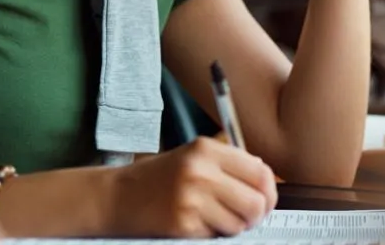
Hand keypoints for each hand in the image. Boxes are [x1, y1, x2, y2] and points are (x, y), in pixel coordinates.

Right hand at [105, 137, 277, 237]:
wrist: (115, 197)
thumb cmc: (157, 178)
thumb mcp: (192, 156)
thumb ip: (229, 163)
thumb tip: (267, 180)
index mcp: (206, 149)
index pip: (260, 172)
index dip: (269, 191)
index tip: (265, 199)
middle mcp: (200, 171)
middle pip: (256, 202)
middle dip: (256, 215)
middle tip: (246, 217)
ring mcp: (191, 199)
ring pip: (240, 224)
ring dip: (233, 227)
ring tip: (214, 218)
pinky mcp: (182, 225)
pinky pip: (216, 236)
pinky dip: (211, 234)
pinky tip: (195, 224)